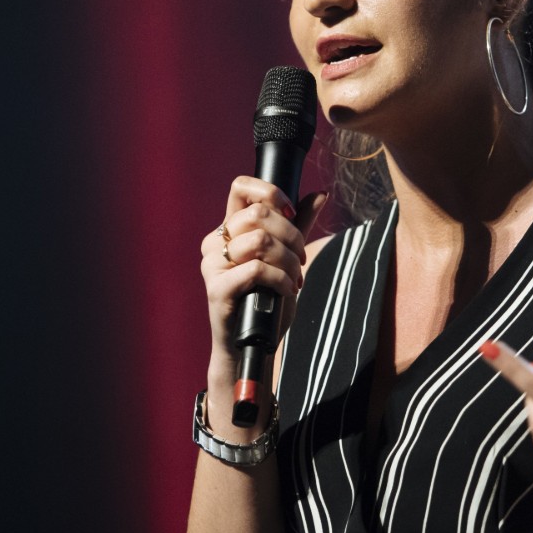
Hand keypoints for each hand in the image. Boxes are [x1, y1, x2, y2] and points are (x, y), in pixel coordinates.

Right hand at [201, 177, 325, 387]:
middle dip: (291, 235)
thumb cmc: (267, 301)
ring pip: (259, 240)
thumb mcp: (286, 257)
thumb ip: (299, 225)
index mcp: (228, 230)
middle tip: (300, 259)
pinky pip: (256, 268)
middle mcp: (215, 242)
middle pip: (258, 214)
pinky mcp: (217, 288)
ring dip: (289, 260)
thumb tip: (320, 193)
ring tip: (294, 278)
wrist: (252, 345)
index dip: (271, 193)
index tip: (290, 214)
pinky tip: (287, 290)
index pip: (241, 187)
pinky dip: (281, 279)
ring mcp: (212, 265)